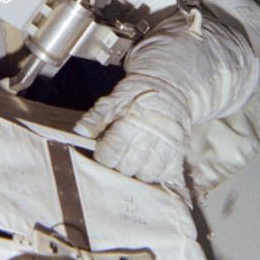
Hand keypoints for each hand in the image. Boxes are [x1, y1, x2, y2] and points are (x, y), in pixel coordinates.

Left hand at [75, 78, 190, 190]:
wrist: (169, 86)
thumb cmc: (137, 94)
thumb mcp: (113, 101)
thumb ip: (95, 118)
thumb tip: (80, 133)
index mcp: (132, 121)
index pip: (111, 153)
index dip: (103, 155)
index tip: (104, 150)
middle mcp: (152, 134)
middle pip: (128, 167)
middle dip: (118, 164)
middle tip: (118, 155)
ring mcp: (169, 143)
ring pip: (147, 174)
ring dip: (137, 171)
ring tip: (133, 160)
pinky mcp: (180, 149)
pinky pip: (167, 173)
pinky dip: (156, 173)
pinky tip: (149, 163)